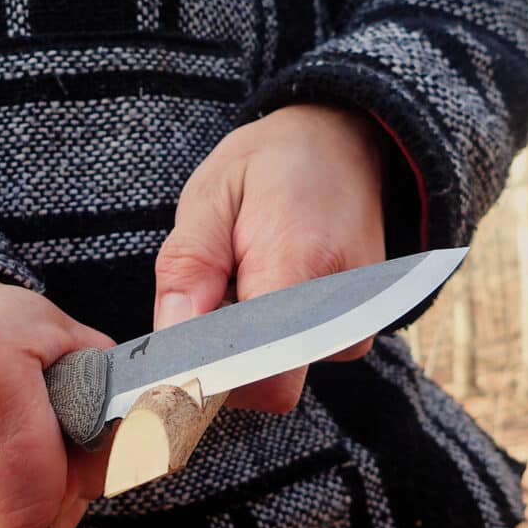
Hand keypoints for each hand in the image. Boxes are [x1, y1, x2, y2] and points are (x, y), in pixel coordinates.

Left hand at [153, 103, 384, 411]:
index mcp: (301, 266)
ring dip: (242, 345)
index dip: (210, 375)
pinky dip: (264, 339)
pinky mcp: (353, 334)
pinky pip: (292, 360)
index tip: (172, 357)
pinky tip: (263, 291)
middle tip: (207, 294)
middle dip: (220, 355)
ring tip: (241, 281)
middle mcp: (342, 310)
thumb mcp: (210, 196)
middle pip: (264, 382)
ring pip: (275, 374)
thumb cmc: (272, 166)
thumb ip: (188, 268)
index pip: (258, 369)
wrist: (344, 145)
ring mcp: (355, 326)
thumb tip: (172, 343)